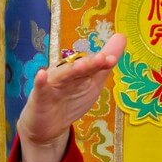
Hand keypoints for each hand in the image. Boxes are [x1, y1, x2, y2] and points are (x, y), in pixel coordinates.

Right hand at [16, 33, 125, 161]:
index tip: (113, 59)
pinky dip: (40, 82)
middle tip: (102, 58)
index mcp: (77, 70)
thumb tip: (121, 36)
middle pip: (78, 68)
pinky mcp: (39, 98)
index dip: (101, 63)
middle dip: (90, 64)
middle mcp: (65, 74)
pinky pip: (40, 89)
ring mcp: (52, 85)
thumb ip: (104, 64)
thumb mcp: (92, 82)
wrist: (47, 125)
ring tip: (81, 64)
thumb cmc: (71, 98)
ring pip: (62, 76)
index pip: (91, 65)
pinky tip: (41, 74)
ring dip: (71, 70)